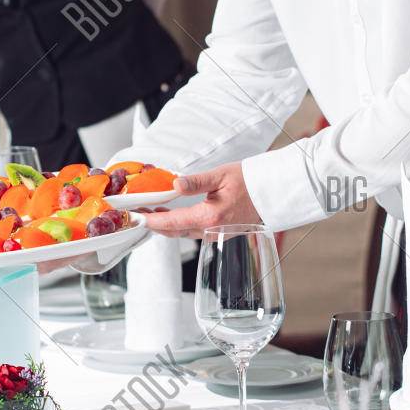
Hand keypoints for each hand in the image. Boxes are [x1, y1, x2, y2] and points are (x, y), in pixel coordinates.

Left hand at [140, 162, 262, 237]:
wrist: (272, 192)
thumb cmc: (249, 181)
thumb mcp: (220, 175)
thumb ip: (195, 182)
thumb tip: (175, 185)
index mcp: (210, 217)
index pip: (172, 223)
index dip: (151, 220)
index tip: (136, 216)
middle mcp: (212, 230)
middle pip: (174, 232)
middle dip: (154, 223)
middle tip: (137, 213)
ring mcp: (217, 234)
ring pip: (183, 233)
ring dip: (166, 224)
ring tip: (151, 211)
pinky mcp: (221, 233)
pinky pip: (194, 232)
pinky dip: (180, 225)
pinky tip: (172, 215)